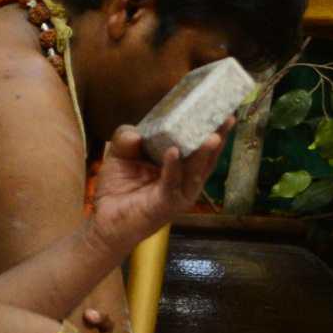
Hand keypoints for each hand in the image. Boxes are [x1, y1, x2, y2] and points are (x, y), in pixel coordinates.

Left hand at [88, 118, 221, 251]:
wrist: (103, 222)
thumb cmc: (117, 189)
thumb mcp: (120, 156)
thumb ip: (126, 139)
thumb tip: (136, 134)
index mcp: (181, 168)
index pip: (200, 146)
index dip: (211, 128)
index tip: (222, 109)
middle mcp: (186, 181)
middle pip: (207, 158)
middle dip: (218, 137)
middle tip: (229, 118)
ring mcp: (179, 195)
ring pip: (196, 171)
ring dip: (204, 153)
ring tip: (213, 135)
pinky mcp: (165, 206)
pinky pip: (171, 184)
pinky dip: (173, 167)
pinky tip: (173, 152)